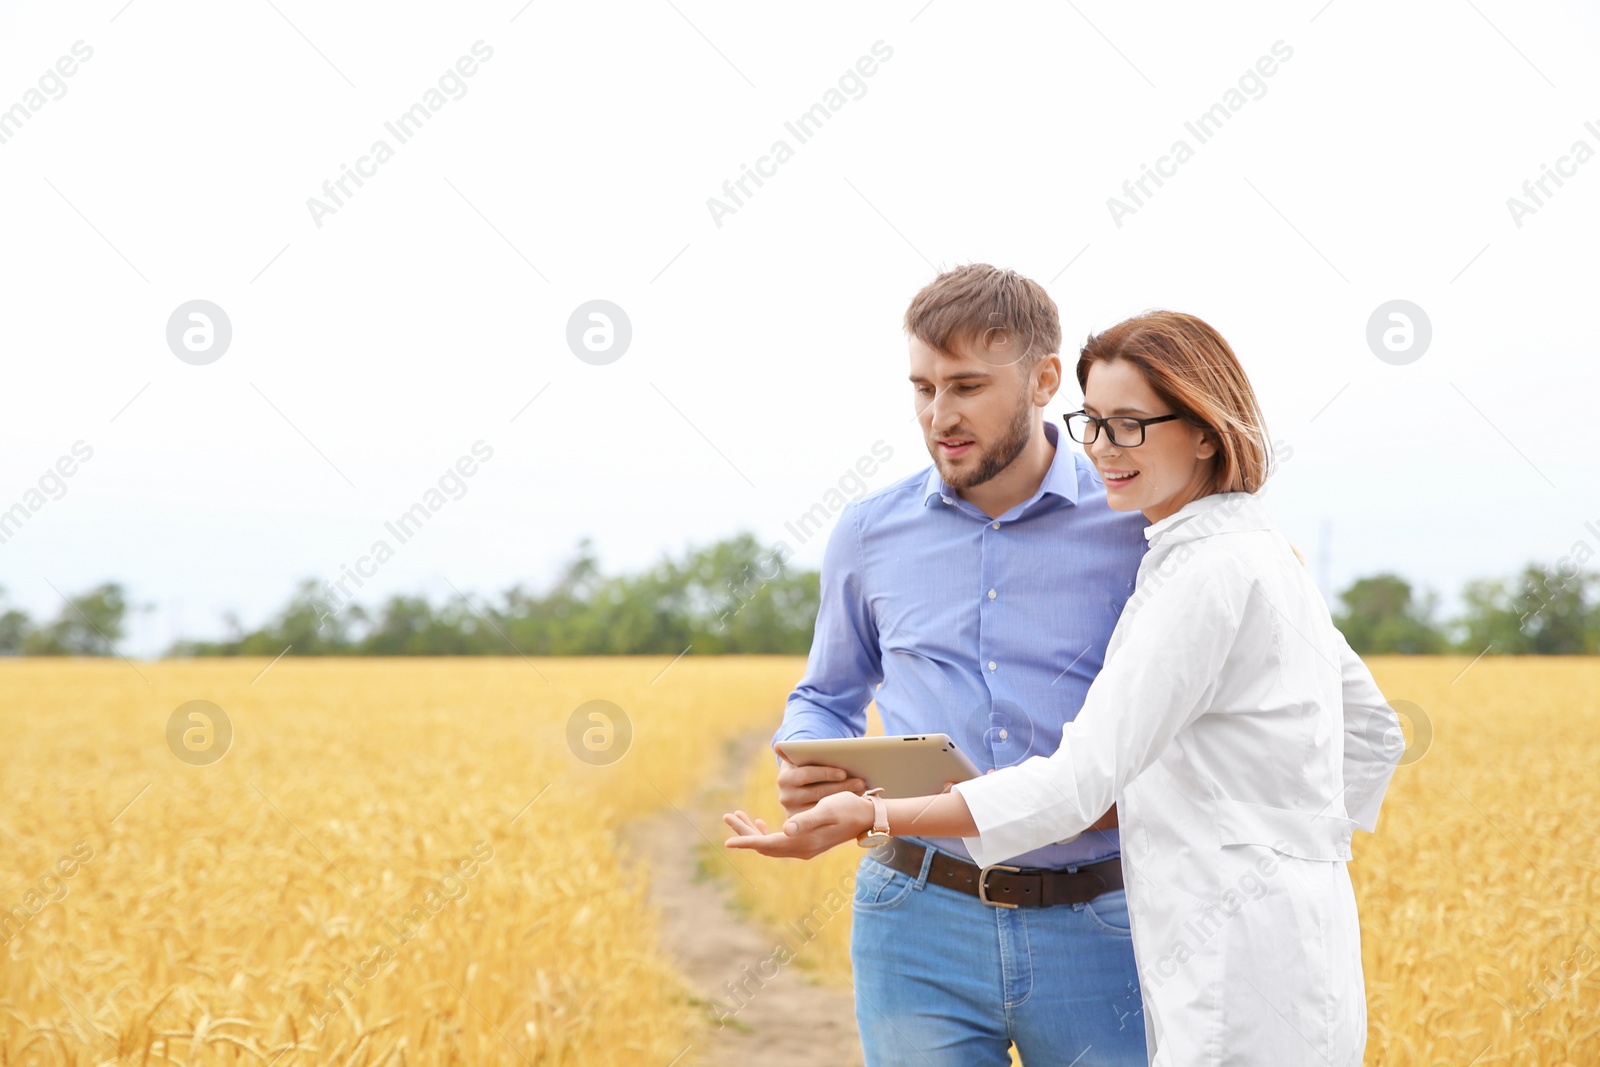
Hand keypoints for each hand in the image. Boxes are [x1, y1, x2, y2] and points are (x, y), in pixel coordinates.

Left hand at [724, 790, 874, 859]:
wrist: (868, 817)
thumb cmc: (848, 808)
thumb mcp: (827, 809)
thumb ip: (805, 820)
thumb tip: (785, 829)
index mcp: (802, 843)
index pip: (767, 844)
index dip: (746, 841)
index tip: (727, 843)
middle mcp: (801, 849)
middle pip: (764, 845)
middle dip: (744, 832)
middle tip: (728, 816)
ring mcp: (804, 848)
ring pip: (770, 844)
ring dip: (752, 832)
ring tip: (737, 816)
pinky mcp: (807, 843)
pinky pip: (779, 843)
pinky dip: (765, 833)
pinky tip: (760, 822)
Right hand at [776, 755, 864, 816]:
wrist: (797, 786)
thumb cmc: (805, 767)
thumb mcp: (803, 758)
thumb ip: (803, 752)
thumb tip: (780, 745)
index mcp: (784, 778)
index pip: (806, 774)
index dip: (826, 773)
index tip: (844, 773)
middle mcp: (786, 797)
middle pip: (817, 792)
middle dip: (841, 786)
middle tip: (860, 782)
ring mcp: (793, 812)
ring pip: (822, 807)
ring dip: (844, 798)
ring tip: (861, 791)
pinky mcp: (805, 823)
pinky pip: (824, 817)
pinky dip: (840, 809)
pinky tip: (854, 802)